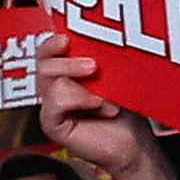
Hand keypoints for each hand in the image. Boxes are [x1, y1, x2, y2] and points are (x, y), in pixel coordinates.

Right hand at [32, 51, 178, 179]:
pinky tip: (99, 107)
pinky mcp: (53, 124)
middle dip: (69, 61)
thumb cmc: (127, 111)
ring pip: (49, 80)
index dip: (53, 42)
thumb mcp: (114, 75)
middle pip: (43, 62)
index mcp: (66, 72)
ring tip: (104, 97)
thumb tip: (94, 36)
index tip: (67, 39)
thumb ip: (98, 57)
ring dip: (82, 86)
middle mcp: (55, 87)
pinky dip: (80, 100)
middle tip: (93, 66)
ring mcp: (52, 106)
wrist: (136, 143)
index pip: (47, 50)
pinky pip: (56, 102)